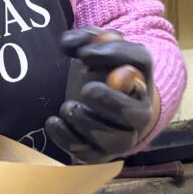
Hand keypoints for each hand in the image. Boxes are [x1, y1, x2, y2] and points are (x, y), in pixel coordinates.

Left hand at [44, 27, 155, 162]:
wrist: (93, 99)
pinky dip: (67, 138)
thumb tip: (70, 45)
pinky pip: (90, 155)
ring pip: (117, 141)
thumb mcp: (94, 47)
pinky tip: (53, 121)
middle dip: (110, 102)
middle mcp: (138, 109)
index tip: (84, 55)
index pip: (139, 60)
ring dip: (88, 122)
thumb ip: (85, 38)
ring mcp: (122, 136)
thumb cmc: (96, 69)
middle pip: (138, 114)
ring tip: (68, 106)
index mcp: (139, 75)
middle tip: (86, 90)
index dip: (114, 55)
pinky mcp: (101, 154)